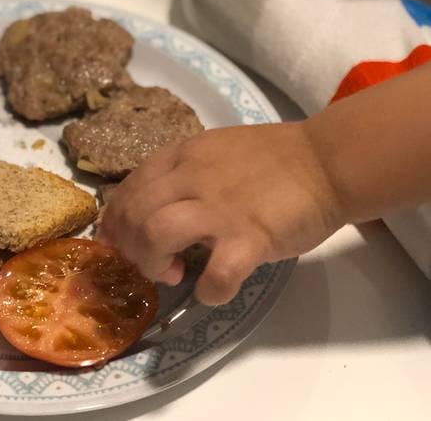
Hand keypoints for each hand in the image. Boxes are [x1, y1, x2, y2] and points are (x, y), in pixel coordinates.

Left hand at [96, 122, 343, 305]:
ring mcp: (220, 206)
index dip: (115, 221)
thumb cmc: (274, 160)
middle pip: (133, 213)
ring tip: (169, 273)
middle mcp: (192, 177)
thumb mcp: (214, 152)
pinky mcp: (251, 235)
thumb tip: (152, 209)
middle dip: (127, 246)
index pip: (129, 188)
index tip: (117, 243)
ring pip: (156, 233)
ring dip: (151, 262)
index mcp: (182, 157)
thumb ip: (182, 174)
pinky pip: (217, 273)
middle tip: (146, 263)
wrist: (328, 160)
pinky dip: (209, 290)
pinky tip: (213, 290)